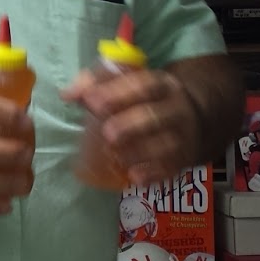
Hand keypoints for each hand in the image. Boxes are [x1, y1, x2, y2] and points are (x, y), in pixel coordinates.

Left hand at [62, 68, 205, 185]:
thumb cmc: (145, 99)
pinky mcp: (183, 160)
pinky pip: (171, 169)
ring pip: (165, 145)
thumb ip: (96, 84)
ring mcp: (183, 136)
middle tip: (107, 133)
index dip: (117, 92)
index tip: (92, 102)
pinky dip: (153, 174)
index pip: (143, 84)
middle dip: (129, 125)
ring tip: (116, 156)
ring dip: (139, 152)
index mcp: (161, 84)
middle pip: (155, 116)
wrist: (192, 119)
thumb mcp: (127, 84)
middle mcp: (177, 109)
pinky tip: (135, 177)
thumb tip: (67, 94)